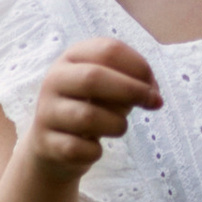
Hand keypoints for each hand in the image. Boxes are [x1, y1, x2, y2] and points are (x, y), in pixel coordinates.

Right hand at [21, 38, 160, 180]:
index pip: (108, 50)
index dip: (139, 66)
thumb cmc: (90, 108)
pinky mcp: (46, 143)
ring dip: (117, 125)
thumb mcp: (110, 88)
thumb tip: (154, 96)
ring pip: (87, 117)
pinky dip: (95, 151)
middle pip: (93, 78)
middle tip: (155, 103)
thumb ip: (132, 83)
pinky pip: (78, 148)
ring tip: (118, 128)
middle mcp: (54, 80)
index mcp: (72, 58)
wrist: (52, 145)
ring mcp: (47, 112)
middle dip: (131, 91)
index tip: (153, 86)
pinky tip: (95, 149)